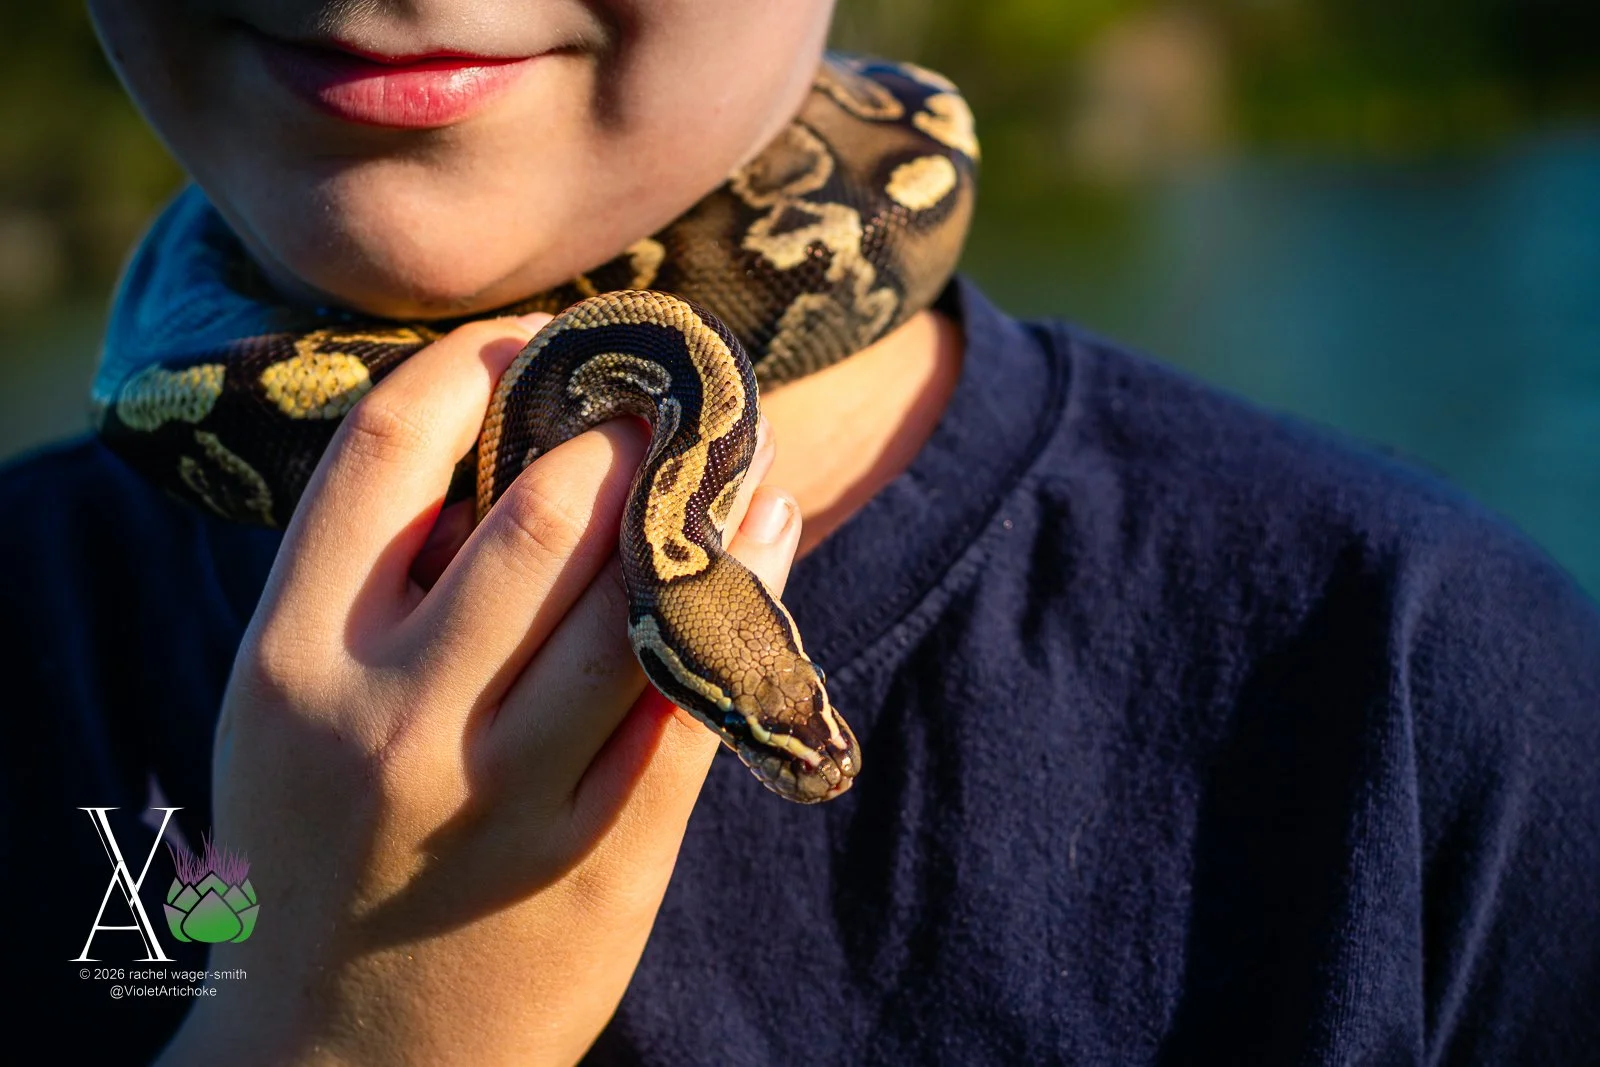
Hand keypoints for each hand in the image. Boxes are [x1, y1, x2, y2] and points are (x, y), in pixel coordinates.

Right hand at [158, 315, 799, 1065]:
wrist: (342, 1059)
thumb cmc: (318, 851)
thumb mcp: (287, 711)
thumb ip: (369, 588)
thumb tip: (504, 450)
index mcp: (297, 660)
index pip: (383, 453)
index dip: (470, 367)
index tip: (532, 342)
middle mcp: (399, 721)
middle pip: (540, 514)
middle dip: (617, 433)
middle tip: (661, 395)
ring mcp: (506, 797)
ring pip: (632, 606)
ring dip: (706, 509)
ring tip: (742, 452)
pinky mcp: (601, 860)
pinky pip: (686, 706)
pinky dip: (742, 611)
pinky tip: (768, 550)